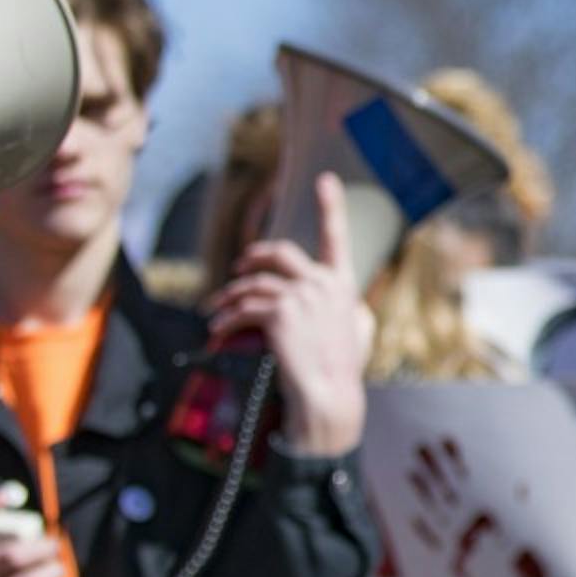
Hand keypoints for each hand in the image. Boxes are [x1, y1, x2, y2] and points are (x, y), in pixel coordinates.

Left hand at [206, 173, 371, 456]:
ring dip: (230, 297)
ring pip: (252, 283)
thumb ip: (351, 312)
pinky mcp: (278, 312)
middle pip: (278, 252)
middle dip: (252, 257)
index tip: (326, 180)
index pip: (336, 238)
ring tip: (217, 313)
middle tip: (238, 269)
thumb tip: (355, 309)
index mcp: (344, 285)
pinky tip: (217, 331)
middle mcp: (324, 283)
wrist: (328, 396)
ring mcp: (302, 295)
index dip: (331, 206)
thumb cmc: (342, 373)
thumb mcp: (358, 334)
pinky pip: (242, 308)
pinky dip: (226, 320)